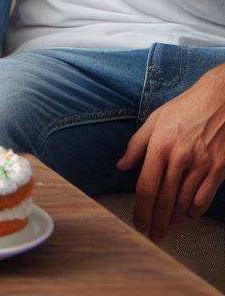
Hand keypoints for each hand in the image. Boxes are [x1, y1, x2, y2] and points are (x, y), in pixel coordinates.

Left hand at [116, 65, 224, 240]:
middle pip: (165, 200)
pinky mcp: (219, 169)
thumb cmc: (183, 110)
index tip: (138, 223)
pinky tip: (186, 214)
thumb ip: (136, 145)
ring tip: (166, 225)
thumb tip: (121, 166)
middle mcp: (180, 158)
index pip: (146, 186)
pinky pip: (204, 199)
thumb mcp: (153, 121)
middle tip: (152, 235)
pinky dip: (194, 210)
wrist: (218, 101)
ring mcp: (202, 165)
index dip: (141, 210)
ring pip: (184, 202)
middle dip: (157, 221)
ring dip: (174, 218)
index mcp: (160, 146)